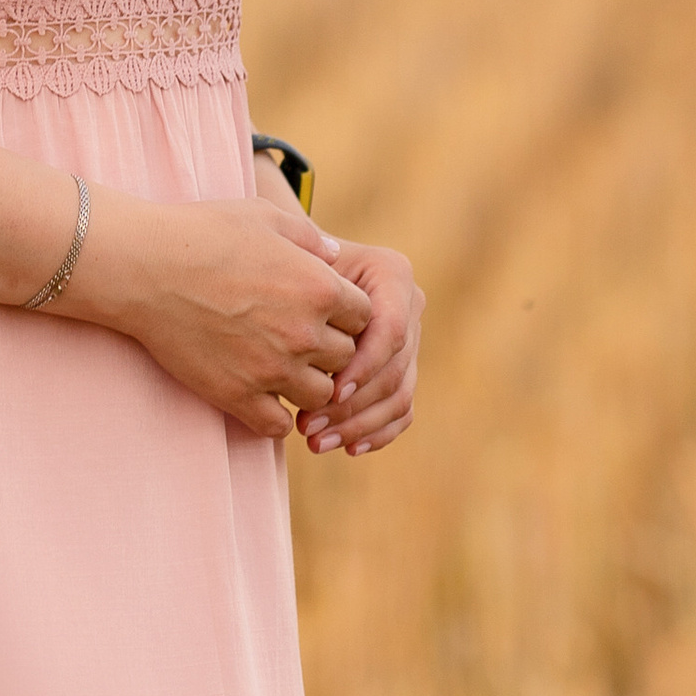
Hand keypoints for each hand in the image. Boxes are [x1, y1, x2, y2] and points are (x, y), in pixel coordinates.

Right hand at [72, 190, 367, 440]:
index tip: (323, 309)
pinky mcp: (238, 396)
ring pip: (320, 396)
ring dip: (309, 385)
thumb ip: (309, 237)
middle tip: (304, 339)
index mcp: (320, 288)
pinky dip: (276, 415)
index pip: (366, 317)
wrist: (145, 267)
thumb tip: (334, 256)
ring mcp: (272, 369)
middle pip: (347, 359)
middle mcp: (305, 333)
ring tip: (285, 369)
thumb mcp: (264, 217)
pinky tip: (261, 395)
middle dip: (332, 350)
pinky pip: (278, 425)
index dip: (347, 314)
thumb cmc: (203, 232)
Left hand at [298, 234, 421, 458]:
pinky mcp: (402, 372)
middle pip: (394, 368)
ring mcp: (409, 342)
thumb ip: (307, 248)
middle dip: (352, 404)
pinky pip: (401, 411)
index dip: (364, 365)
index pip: (390, 328)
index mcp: (392, 273)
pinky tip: (347, 448)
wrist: (294, 275)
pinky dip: (377, 433)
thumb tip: (328, 259)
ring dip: (358, 426)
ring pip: (399, 396)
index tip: (330, 391)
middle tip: (307, 426)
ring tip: (315, 442)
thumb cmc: (286, 259)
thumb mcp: (294, 248)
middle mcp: (409, 306)